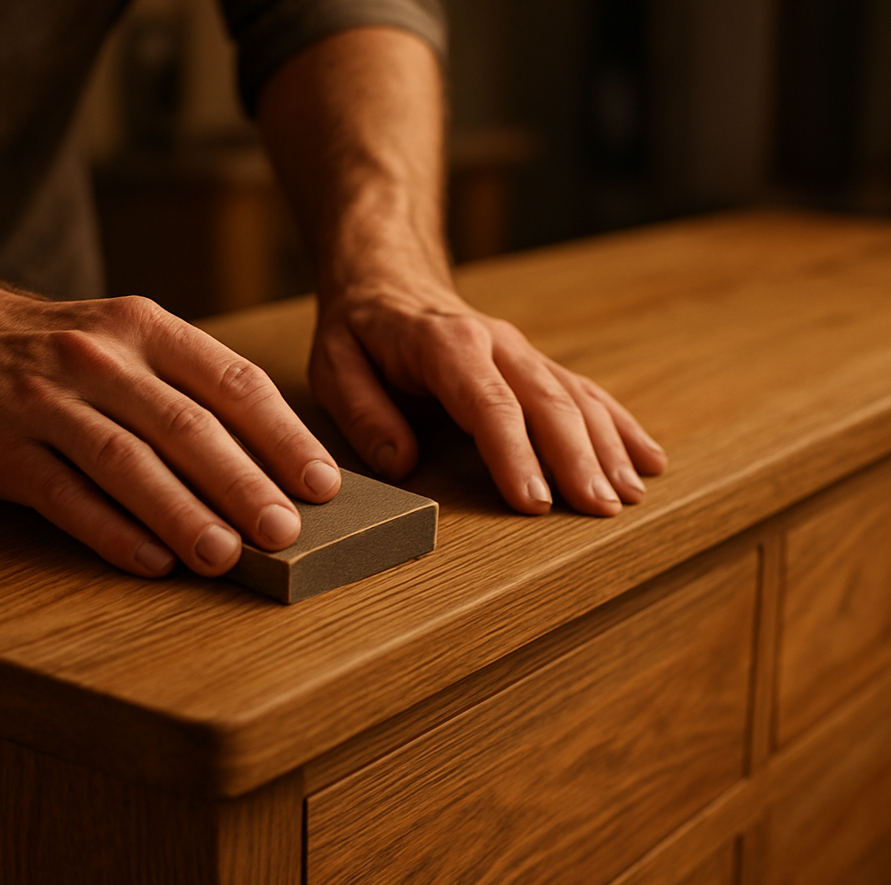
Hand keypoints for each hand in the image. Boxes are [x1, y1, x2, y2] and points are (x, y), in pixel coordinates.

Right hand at [0, 247, 339, 576]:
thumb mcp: (132, 344)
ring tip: (225, 556)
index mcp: (149, 331)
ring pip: (127, 462)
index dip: (283, 437)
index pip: (233, 383)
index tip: (322, 485)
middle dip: (242, 483)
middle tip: (285, 532)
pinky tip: (151, 562)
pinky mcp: (1, 448)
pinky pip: (64, 496)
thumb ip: (194, 394)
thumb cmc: (65, 354)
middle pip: (186, 426)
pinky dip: (111, 532)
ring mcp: (47, 401)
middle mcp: (101, 359)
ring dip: (181, 514)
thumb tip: (275, 467)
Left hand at [310, 279, 665, 515]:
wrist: (389, 276)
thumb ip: (364, 412)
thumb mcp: (334, 364)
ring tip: (629, 496)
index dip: (516, 454)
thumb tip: (402, 461)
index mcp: (446, 345)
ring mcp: (522, 353)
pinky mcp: (536, 365)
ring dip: (607, 448)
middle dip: (578, 459)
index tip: (536, 501)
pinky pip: (587, 393)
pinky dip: (620, 427)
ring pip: (576, 399)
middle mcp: (496, 344)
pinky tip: (647, 459)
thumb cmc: (360, 329)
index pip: (489, 404)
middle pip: (548, 403)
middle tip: (599, 511)